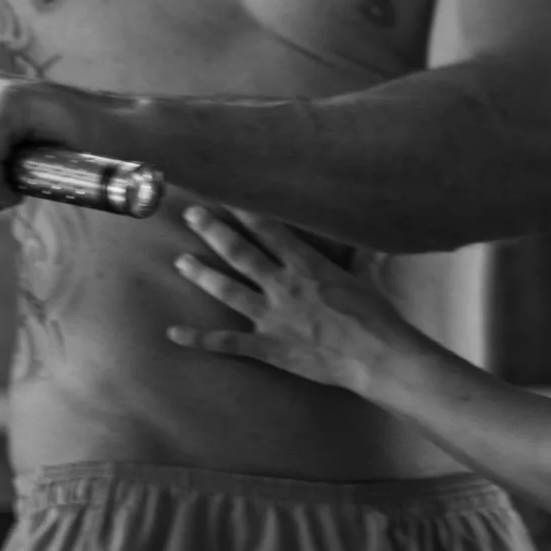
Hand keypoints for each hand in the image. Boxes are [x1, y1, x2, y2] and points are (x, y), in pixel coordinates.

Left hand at [167, 206, 408, 393]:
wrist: (375, 356)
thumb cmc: (376, 315)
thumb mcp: (364, 276)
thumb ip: (354, 255)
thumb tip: (362, 236)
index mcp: (306, 265)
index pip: (269, 230)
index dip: (245, 210)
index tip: (227, 194)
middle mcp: (283, 285)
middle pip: (240, 252)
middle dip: (214, 231)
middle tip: (191, 214)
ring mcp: (271, 316)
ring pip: (227, 290)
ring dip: (201, 274)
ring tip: (180, 260)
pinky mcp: (267, 347)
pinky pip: (227, 342)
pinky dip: (199, 339)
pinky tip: (174, 333)